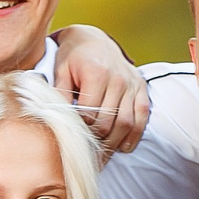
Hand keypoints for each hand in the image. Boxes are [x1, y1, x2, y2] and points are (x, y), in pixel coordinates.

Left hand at [52, 26, 148, 154]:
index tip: (72, 141)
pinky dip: (135, 135)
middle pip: (109, 123)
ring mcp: (132, 84)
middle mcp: (119, 79)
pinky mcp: (141, 87)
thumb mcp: (60, 71)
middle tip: (86, 159)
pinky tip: (124, 148)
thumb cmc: (72, 57)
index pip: (90, 115)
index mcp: (97, 74)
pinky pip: (142, 115)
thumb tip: (56, 120)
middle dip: (97, 143)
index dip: (81, 132)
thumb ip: (59, 95)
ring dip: (114, 145)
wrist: (92, 38)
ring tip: (103, 159)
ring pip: (126, 123)